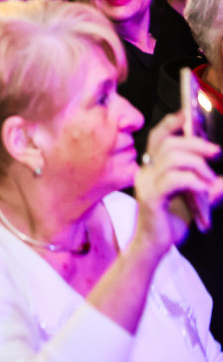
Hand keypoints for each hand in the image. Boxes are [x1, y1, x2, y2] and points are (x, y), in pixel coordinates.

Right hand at [133, 113, 222, 257]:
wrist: (155, 247)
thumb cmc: (171, 221)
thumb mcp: (196, 197)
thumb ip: (209, 185)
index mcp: (153, 167)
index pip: (158, 137)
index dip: (172, 123)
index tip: (188, 114)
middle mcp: (146, 172)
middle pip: (168, 144)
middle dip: (194, 143)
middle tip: (215, 152)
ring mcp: (146, 184)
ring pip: (171, 159)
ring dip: (197, 165)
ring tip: (209, 179)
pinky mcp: (150, 198)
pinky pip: (173, 180)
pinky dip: (193, 181)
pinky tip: (203, 190)